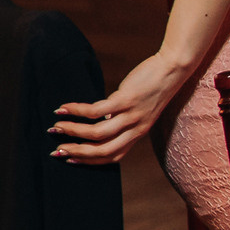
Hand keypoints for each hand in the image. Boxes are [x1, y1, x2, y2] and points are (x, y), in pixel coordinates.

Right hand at [53, 49, 195, 163]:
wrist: (173, 69)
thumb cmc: (153, 88)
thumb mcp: (141, 110)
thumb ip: (122, 120)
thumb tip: (99, 121)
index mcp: (138, 134)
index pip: (113, 156)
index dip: (89, 160)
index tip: (69, 159)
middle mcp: (136, 129)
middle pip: (103, 151)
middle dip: (77, 152)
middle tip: (56, 149)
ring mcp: (131, 115)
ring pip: (97, 134)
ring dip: (73, 132)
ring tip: (56, 126)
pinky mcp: (126, 100)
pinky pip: (96, 111)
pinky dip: (76, 111)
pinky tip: (64, 108)